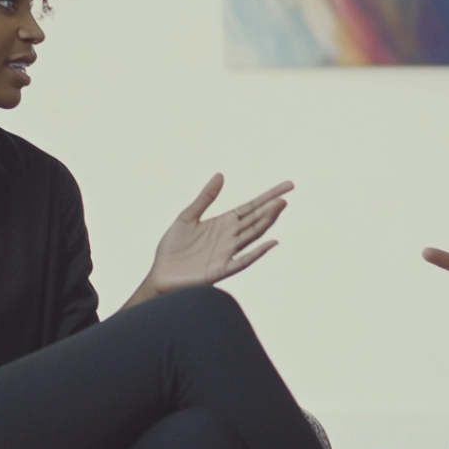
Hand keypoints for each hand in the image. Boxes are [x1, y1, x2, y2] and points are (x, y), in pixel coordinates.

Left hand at [143, 174, 292, 295]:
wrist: (161, 274)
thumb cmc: (173, 247)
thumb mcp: (187, 217)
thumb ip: (205, 198)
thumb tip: (220, 175)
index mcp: (223, 223)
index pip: (251, 206)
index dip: (268, 196)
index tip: (287, 186)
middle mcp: (230, 236)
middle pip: (255, 219)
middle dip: (271, 207)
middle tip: (286, 195)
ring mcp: (228, 253)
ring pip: (252, 235)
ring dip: (266, 222)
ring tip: (279, 207)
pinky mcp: (222, 269)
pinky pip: (244, 260)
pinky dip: (258, 252)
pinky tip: (271, 242)